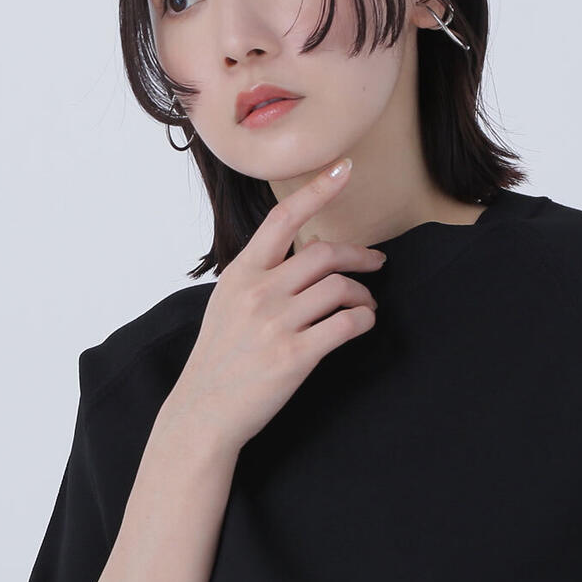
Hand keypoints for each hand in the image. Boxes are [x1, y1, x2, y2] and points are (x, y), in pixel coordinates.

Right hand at [165, 156, 384, 453]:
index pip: (283, 218)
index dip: (317, 190)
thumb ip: (259, 278)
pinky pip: (345, 325)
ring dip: (363, 295)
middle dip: (360, 255)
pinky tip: (363, 324)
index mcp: (240, 273)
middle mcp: (258, 292)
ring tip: (365, 306)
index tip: (343, 169)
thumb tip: (301, 259)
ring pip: (340, 289)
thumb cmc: (219, 360)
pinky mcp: (294, 355)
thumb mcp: (226, 304)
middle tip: (378, 262)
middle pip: (324, 254)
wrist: (203, 412)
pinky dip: (363, 320)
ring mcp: (276, 323)